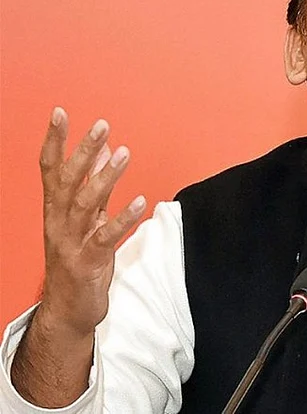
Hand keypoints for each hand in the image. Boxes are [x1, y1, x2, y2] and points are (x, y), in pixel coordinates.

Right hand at [37, 107, 145, 337]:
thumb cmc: (78, 258)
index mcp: (55, 208)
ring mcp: (72, 241)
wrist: (68, 309)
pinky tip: (141, 201)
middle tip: (101, 125)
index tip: (59, 112)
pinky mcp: (89, 261)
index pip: (50, 168)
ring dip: (106, 178)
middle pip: (69, 180)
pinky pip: (106, 236)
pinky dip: (123, 218)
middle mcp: (59, 221)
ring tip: (124, 153)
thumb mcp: (87, 217)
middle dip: (84, 151)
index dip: (54, 140)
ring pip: (86, 204)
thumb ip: (95, 184)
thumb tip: (106, 150)